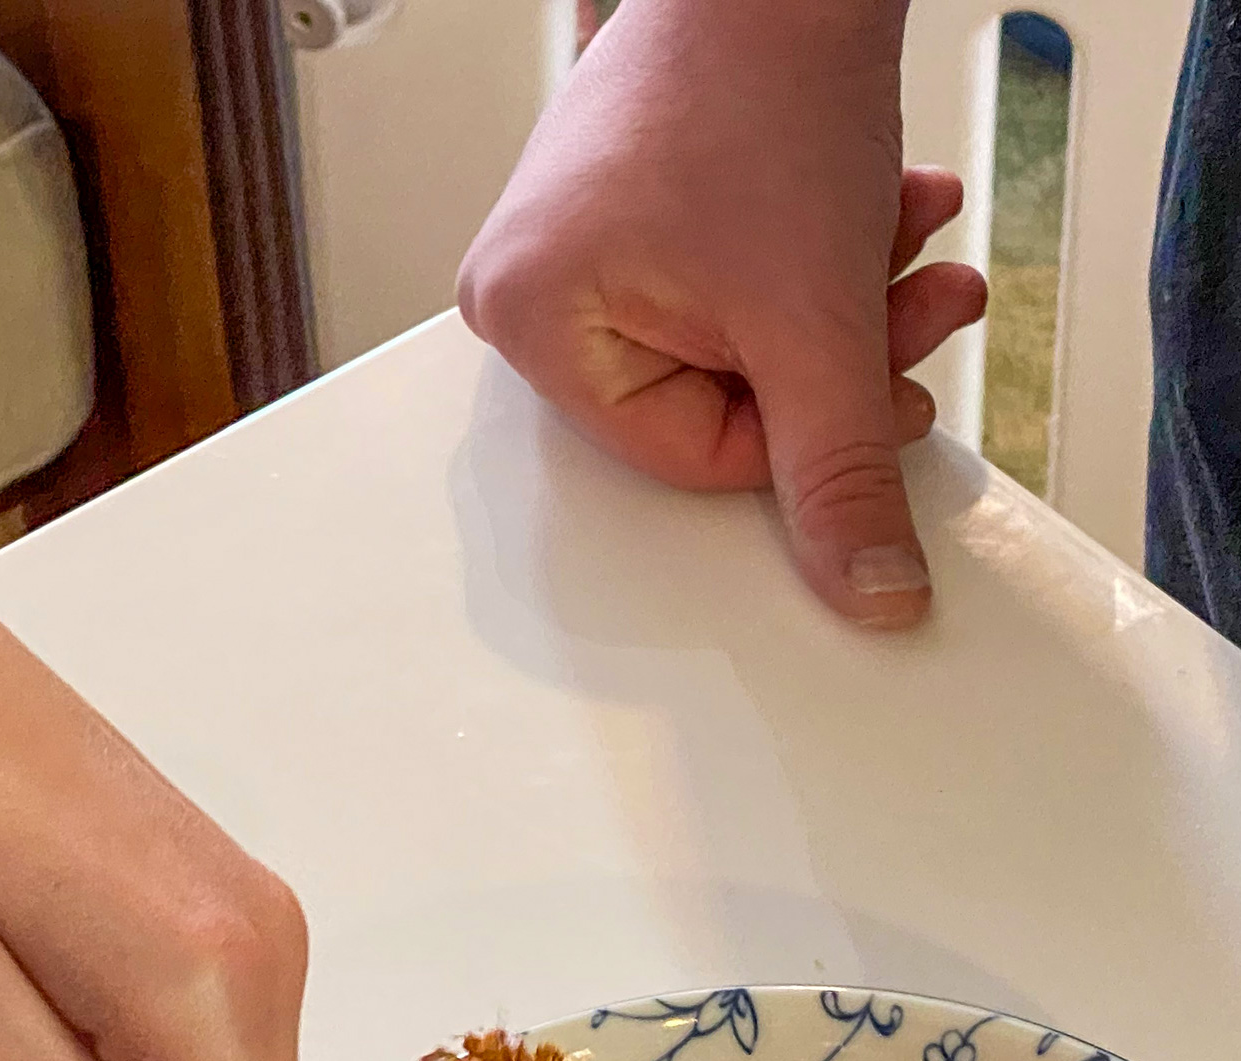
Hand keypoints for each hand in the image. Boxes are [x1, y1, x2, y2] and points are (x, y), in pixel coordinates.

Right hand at [457, 0, 986, 626]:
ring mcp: (575, 242)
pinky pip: (731, 276)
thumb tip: (867, 592)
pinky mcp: (629, 202)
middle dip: (839, 353)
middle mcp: (529, 288)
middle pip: (714, 393)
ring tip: (908, 232)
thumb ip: (842, 470)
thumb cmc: (756, 80)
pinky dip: (818, 252)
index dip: (803, 430)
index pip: (684, 454)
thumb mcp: (814, 318)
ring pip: (737, 332)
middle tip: (920, 306)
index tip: (880, 390)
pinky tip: (879, 204)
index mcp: (526, 325)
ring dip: (845, 298)